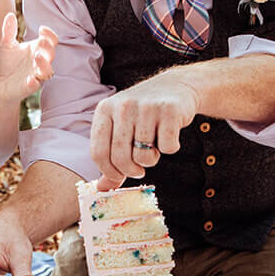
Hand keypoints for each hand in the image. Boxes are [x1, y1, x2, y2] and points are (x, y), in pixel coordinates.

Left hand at [0, 14, 57, 103]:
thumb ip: (9, 31)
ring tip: (36, 57)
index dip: (50, 34)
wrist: (2, 83)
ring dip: (44, 64)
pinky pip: (35, 85)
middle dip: (48, 47)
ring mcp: (36, 75)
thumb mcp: (6, 45)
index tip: (42, 29)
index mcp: (37, 49)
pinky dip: (34, 83)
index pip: (51, 40)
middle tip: (41, 42)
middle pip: (51, 54)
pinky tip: (30, 79)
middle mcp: (40, 62)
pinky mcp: (29, 87)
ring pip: (47, 71)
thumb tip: (10, 15)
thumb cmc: (8, 63)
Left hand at [88, 70, 199, 188]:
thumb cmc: (143, 113)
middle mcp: (123, 106)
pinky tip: (168, 135)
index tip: (120, 175)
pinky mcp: (170, 110)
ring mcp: (146, 107)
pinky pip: (168, 147)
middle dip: (131, 171)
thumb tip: (103, 189)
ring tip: (154, 146)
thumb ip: (110, 158)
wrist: (176, 86)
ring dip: (151, 159)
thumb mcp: (121, 129)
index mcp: (104, 109)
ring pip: (144, 156)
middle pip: (120, 158)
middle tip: (139, 169)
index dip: (109, 171)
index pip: (98, 152)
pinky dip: (170, 148)